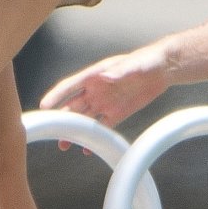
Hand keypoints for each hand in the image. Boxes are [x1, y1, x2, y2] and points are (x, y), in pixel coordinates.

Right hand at [39, 47, 169, 145]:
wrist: (163, 69)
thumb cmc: (146, 60)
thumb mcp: (133, 64)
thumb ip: (119, 71)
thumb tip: (105, 76)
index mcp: (94, 75)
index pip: (69, 86)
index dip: (56, 96)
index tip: (44, 107)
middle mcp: (96, 90)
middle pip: (73, 106)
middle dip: (61, 119)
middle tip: (52, 132)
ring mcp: (105, 102)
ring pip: (85, 119)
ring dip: (75, 131)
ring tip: (64, 145)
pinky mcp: (117, 113)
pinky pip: (103, 127)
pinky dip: (95, 138)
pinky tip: (88, 148)